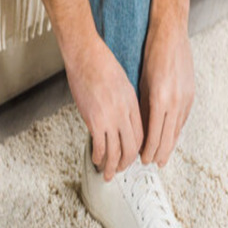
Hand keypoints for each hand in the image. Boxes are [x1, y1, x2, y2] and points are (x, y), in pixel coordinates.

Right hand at [65, 34, 143, 181]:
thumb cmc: (101, 64)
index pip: (141, 135)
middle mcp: (124, 113)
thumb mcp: (123, 84)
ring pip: (115, 151)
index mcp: (133, 104)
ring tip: (108, 173)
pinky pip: (99, 146)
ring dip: (112, 166)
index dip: (137, 150)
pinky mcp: (94, 120)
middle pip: (131, 147)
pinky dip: (98, 156)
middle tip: (120, 170)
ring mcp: (110, 118)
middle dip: (126, 163)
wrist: (86, 55)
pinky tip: (96, 160)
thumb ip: (125, 103)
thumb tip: (121, 119)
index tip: (132, 156)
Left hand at [139, 20, 194, 166]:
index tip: (143, 160)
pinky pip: (183, 118)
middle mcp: (177, 102)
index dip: (149, 150)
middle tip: (153, 164)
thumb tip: (141, 128)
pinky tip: (172, 135)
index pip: (155, 135)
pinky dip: (176, 130)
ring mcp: (186, 98)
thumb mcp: (141, 83)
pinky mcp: (191, 94)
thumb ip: (143, 107)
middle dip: (161, 153)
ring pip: (178, 129)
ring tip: (163, 155)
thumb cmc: (151, 55)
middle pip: (169, 137)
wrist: (171, 35)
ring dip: (170, 144)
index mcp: (161, 99)